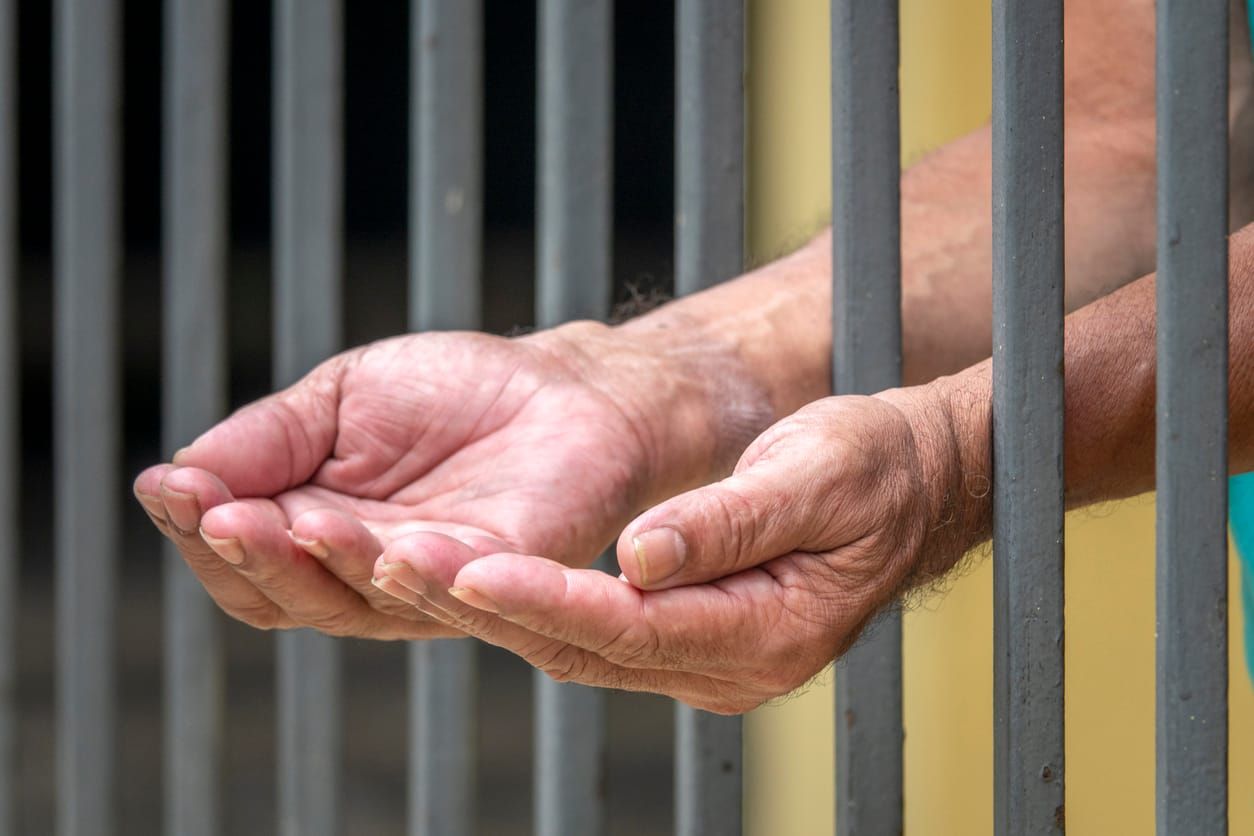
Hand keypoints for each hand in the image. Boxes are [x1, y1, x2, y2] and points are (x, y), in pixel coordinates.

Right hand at [133, 322, 743, 639]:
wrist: (561, 386)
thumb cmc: (451, 393)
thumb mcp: (338, 400)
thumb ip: (267, 440)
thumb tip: (175, 475)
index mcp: (319, 531)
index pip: (241, 557)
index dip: (198, 529)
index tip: (168, 486)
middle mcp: (368, 574)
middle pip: (286, 594)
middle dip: (246, 553)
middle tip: (218, 513)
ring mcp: (436, 585)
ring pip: (361, 602)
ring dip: (322, 564)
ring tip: (293, 521)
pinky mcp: (508, 576)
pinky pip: (460, 592)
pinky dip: (424, 576)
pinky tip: (395, 550)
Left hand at [370, 382, 989, 710]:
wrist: (912, 487)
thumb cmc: (874, 469)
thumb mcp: (817, 475)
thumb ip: (729, 521)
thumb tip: (640, 555)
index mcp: (765, 637)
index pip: (632, 626)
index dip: (545, 600)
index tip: (466, 568)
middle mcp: (726, 670)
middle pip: (584, 649)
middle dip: (485, 608)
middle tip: (391, 562)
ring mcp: (703, 664)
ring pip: (574, 647)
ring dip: (487, 609)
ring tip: (397, 563)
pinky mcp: (683, 641)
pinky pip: (588, 634)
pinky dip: (524, 604)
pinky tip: (462, 571)